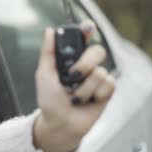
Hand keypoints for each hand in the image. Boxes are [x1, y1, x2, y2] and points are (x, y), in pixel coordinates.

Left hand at [33, 20, 115, 151]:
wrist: (60, 124)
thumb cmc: (49, 101)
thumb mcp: (43, 75)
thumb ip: (48, 53)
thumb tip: (50, 30)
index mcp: (70, 59)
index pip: (83, 38)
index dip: (87, 30)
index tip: (87, 27)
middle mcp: (86, 65)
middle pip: (97, 51)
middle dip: (85, 63)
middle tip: (72, 77)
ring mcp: (97, 78)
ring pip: (100, 72)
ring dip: (83, 88)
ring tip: (74, 97)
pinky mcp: (107, 91)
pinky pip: (107, 84)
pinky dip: (93, 94)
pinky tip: (87, 101)